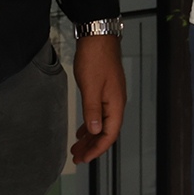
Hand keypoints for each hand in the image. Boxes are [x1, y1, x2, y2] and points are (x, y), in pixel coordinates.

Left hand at [71, 34, 126, 163]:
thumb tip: (95, 131)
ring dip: (90, 137)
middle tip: (76, 157)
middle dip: (92, 146)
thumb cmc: (95, 58)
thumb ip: (92, 110)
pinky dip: (90, 124)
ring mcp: (111, 96)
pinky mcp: (105, 90)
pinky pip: (99, 114)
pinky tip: (82, 129)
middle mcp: (116, 102)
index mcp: (115, 103)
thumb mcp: (90, 86)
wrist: (97, 36)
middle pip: (106, 131)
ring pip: (102, 123)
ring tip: (76, 147)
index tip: (84, 158)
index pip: (109, 134)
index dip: (97, 149)